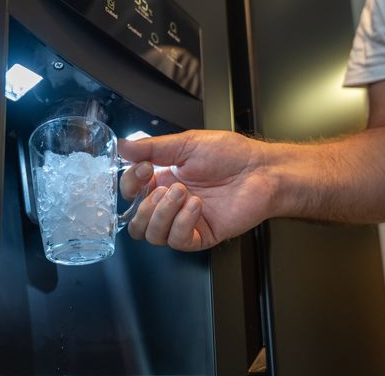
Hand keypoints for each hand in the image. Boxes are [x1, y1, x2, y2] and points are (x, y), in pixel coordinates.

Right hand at [119, 130, 272, 250]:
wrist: (261, 170)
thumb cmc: (231, 155)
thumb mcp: (186, 143)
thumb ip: (151, 147)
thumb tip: (123, 146)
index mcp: (162, 179)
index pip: (129, 193)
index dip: (130, 184)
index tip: (144, 168)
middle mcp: (170, 203)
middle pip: (136, 222)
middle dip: (145, 206)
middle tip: (167, 188)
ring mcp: (184, 221)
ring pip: (152, 235)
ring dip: (163, 214)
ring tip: (183, 194)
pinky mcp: (201, 235)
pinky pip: (178, 240)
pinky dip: (182, 223)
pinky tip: (196, 206)